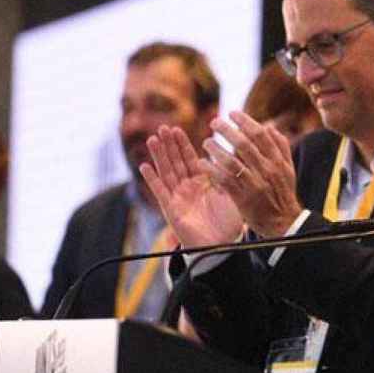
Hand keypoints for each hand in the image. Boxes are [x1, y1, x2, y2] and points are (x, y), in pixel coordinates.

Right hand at [140, 126, 242, 247]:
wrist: (223, 245)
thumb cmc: (229, 223)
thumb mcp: (230, 193)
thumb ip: (224, 175)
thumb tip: (225, 154)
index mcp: (203, 183)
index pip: (190, 159)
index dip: (183, 144)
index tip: (176, 128)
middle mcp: (188, 188)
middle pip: (176, 162)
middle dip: (169, 145)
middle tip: (161, 127)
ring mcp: (178, 198)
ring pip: (166, 172)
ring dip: (159, 156)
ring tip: (152, 139)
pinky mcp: (171, 210)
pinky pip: (160, 192)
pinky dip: (152, 179)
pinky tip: (144, 166)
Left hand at [201, 111, 302, 236]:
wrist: (282, 222)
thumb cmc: (282, 192)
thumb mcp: (288, 169)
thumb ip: (280, 147)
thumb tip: (269, 126)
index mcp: (277, 161)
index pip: (260, 134)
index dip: (245, 121)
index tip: (232, 113)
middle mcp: (267, 170)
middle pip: (244, 144)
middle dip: (227, 130)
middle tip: (214, 122)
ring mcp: (254, 184)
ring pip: (231, 161)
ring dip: (216, 149)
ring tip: (206, 142)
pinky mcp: (242, 198)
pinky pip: (223, 179)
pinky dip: (211, 169)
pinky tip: (202, 162)